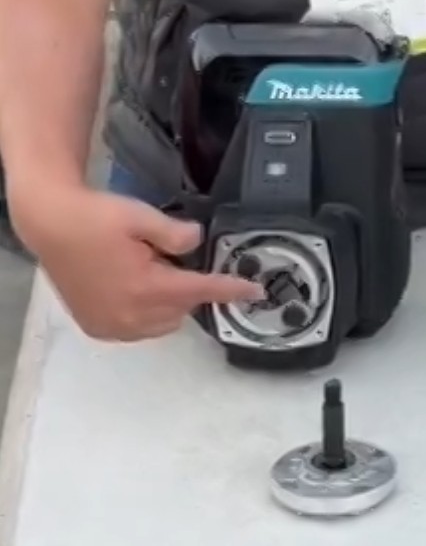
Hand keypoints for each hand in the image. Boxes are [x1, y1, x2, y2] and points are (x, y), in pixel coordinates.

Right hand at [14, 187, 264, 340]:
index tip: (256, 292)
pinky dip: (148, 314)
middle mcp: (131, 315)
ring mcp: (112, 325)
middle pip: (184, 308)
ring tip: (153, 273)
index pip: (202, 291)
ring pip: (164, 323)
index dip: (231, 290)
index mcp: (147, 288)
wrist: (49, 225)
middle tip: (175, 262)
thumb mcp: (141, 217)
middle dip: (190, 289)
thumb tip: (198, 242)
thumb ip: (176, 233)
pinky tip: (137, 289)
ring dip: (171, 304)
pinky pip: (139, 329)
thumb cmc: (95, 218)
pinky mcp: (97, 327)